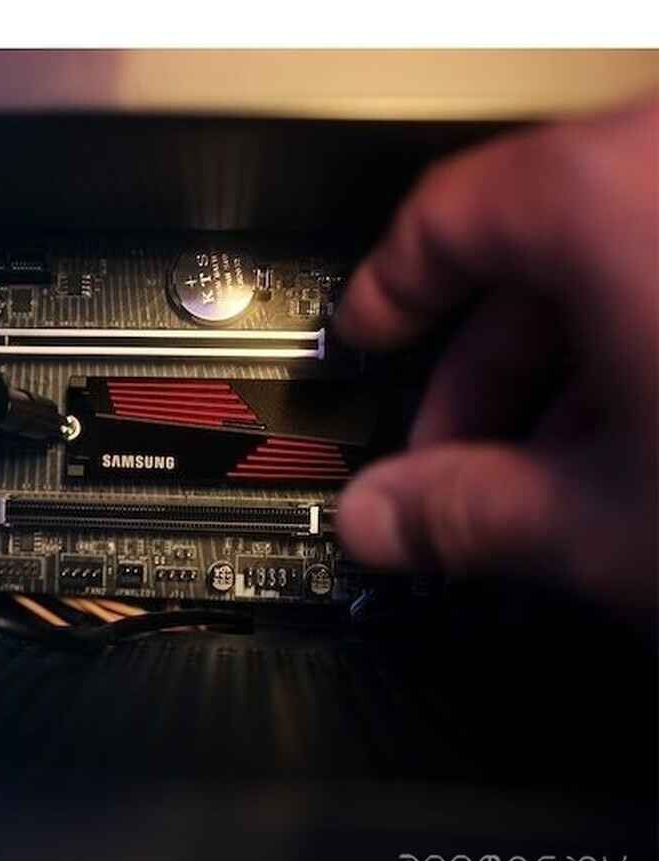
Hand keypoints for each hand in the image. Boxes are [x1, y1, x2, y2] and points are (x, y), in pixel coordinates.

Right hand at [335, 98, 657, 621]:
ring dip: (581, 357)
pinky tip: (656, 435)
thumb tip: (384, 519)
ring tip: (566, 466)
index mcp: (614, 196)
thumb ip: (461, 515)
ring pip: (631, 249)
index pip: (442, 213)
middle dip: (489, 365)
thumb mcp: (604, 527)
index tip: (367, 331)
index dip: (384, 290)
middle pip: (539, 241)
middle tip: (461, 452)